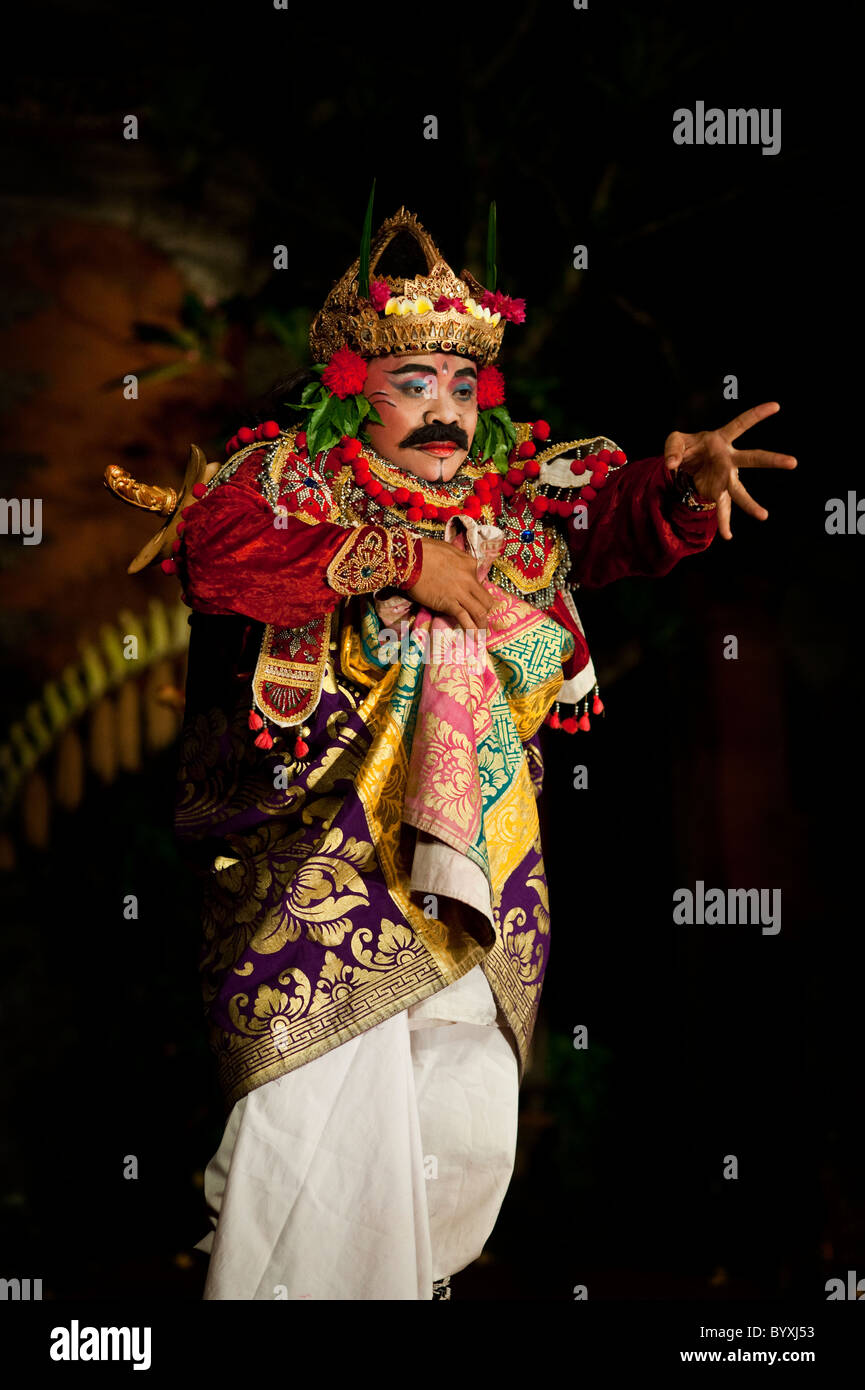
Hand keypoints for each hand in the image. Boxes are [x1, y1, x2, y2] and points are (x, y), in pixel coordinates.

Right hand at [405, 537, 496, 632]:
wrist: (410, 559)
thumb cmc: (424, 551)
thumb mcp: (448, 550)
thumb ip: (458, 559)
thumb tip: (459, 567)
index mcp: (470, 564)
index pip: (479, 580)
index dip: (474, 590)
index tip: (469, 596)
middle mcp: (470, 579)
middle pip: (486, 599)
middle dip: (485, 609)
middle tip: (480, 615)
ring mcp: (460, 593)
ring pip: (480, 611)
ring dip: (482, 623)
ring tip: (482, 631)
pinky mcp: (449, 604)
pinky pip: (465, 619)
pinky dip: (472, 630)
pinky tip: (475, 638)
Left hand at [664, 401, 796, 540]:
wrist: (686, 466)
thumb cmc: (687, 448)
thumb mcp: (675, 441)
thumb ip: (672, 449)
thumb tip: (671, 465)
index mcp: (721, 439)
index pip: (741, 424)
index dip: (757, 414)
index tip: (775, 406)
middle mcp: (729, 459)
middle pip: (753, 458)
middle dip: (773, 460)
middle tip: (793, 462)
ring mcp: (726, 477)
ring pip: (740, 491)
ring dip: (750, 504)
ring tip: (763, 516)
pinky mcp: (719, 493)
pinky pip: (723, 509)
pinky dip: (723, 523)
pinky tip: (727, 536)